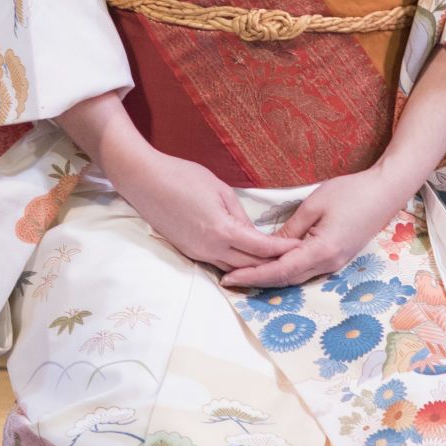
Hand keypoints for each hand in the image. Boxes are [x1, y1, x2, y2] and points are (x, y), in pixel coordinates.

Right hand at [112, 146, 299, 274]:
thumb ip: (239, 213)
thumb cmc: (182, 176)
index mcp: (221, 230)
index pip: (260, 248)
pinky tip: (245, 260)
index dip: (282, 250)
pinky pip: (217, 263)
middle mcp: (209, 248)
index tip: (300, 249)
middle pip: (249, 266)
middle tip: (294, 261)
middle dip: (272, 265)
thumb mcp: (219, 188)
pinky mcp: (187, 251)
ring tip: (275, 264)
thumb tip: (251, 232)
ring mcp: (197, 252)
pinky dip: (234, 263)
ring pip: (232, 268)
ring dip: (253, 268)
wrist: (145, 181)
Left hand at [219, 166, 408, 289]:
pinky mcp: (337, 258)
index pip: (279, 271)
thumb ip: (290, 229)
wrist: (385, 193)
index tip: (229, 278)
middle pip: (286, 280)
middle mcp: (328, 264)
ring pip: (296, 277)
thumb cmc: (350, 193)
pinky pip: (306, 270)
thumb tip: (269, 246)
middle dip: (257, 280)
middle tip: (229, 278)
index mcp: (321, 251)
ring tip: (244, 273)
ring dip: (270, 277)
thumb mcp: (313, 205)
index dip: (252, 276)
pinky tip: (272, 264)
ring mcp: (335, 264)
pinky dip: (285, 270)